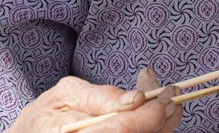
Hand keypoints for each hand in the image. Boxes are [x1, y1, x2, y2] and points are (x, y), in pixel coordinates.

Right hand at [6, 68, 180, 132]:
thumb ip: (101, 97)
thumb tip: (136, 98)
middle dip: (162, 115)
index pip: (124, 130)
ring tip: (165, 96)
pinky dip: (152, 127)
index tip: (166, 93)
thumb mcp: (67, 93)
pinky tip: (152, 110)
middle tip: (171, 90)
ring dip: (162, 121)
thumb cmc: (47, 114)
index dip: (149, 114)